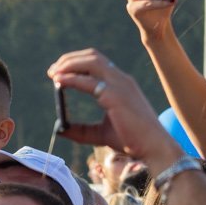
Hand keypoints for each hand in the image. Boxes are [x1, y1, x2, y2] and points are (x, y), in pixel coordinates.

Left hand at [47, 48, 183, 165]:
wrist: (153, 148)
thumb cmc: (132, 140)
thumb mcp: (101, 133)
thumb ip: (81, 130)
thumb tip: (60, 130)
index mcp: (121, 84)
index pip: (97, 62)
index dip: (76, 63)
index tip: (59, 72)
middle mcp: (121, 79)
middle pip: (92, 57)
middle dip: (70, 60)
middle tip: (52, 71)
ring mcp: (119, 85)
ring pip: (91, 62)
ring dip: (69, 64)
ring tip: (53, 73)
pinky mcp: (115, 96)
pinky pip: (89, 82)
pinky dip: (72, 78)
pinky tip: (59, 82)